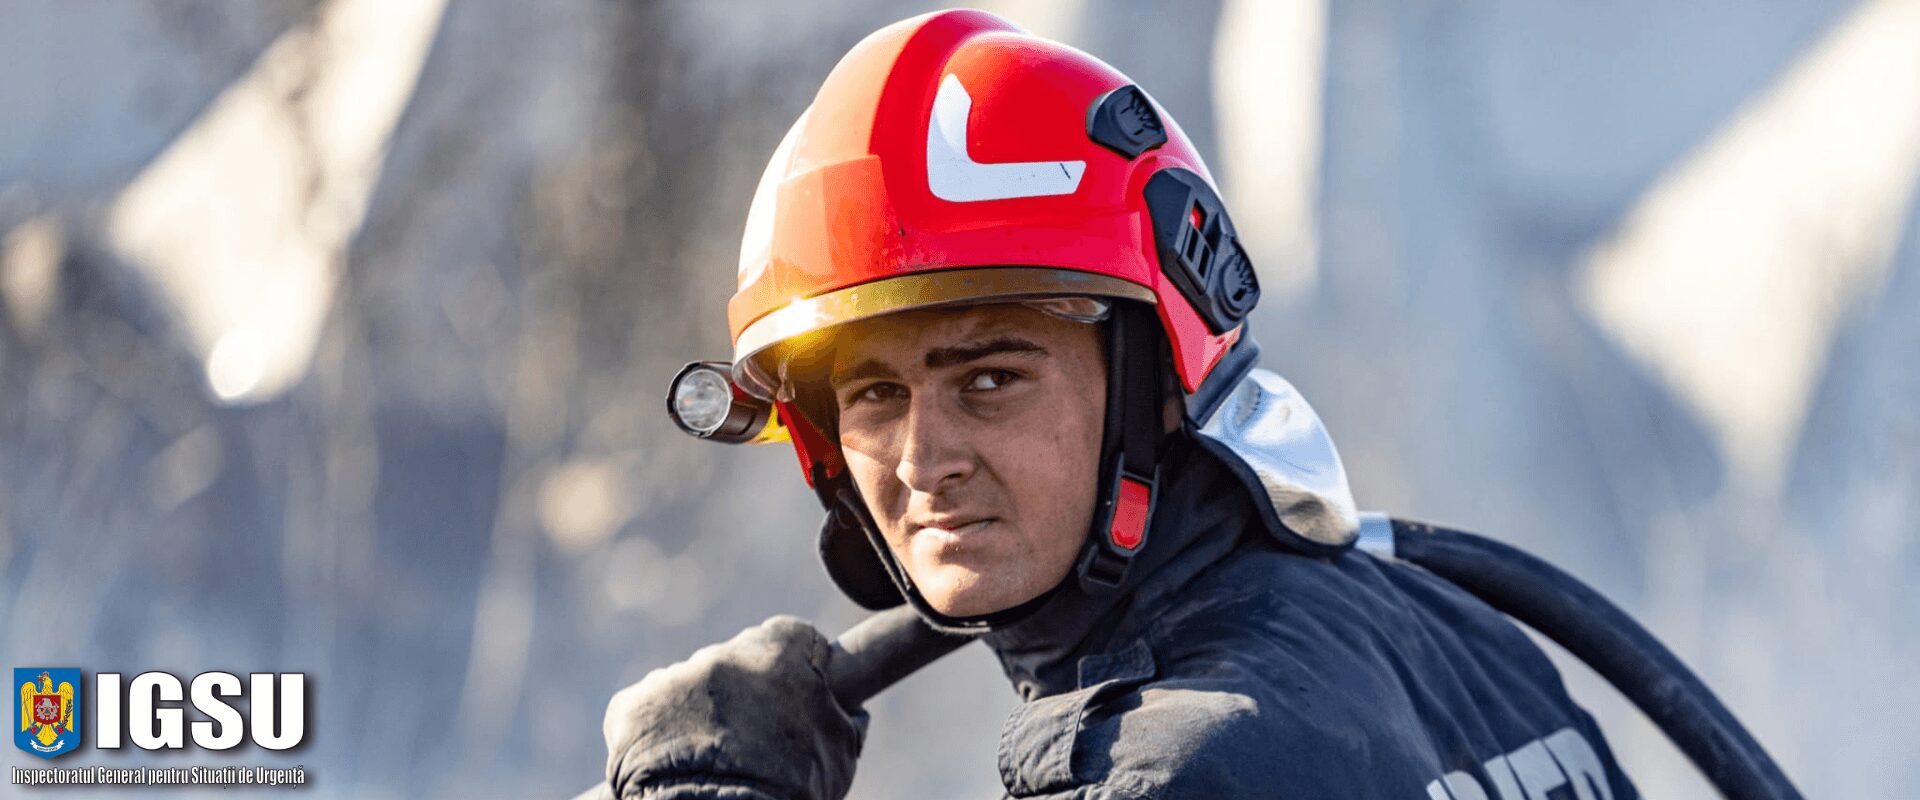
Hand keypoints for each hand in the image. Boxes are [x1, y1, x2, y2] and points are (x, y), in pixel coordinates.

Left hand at [602, 616, 866, 799]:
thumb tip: (851, 711)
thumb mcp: (837, 759)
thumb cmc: (787, 795)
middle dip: (742, 695)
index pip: (793, 639)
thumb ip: (842, 720)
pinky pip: (648, 712)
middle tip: (750, 744)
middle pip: (737, 663)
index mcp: (782, 653)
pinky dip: (656, 735)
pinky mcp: (632, 706)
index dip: (795, 667)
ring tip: (709, 764)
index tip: (793, 696)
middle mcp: (725, 655)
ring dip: (698, 716)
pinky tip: (671, 767)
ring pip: (690, 688)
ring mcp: (674, 678)